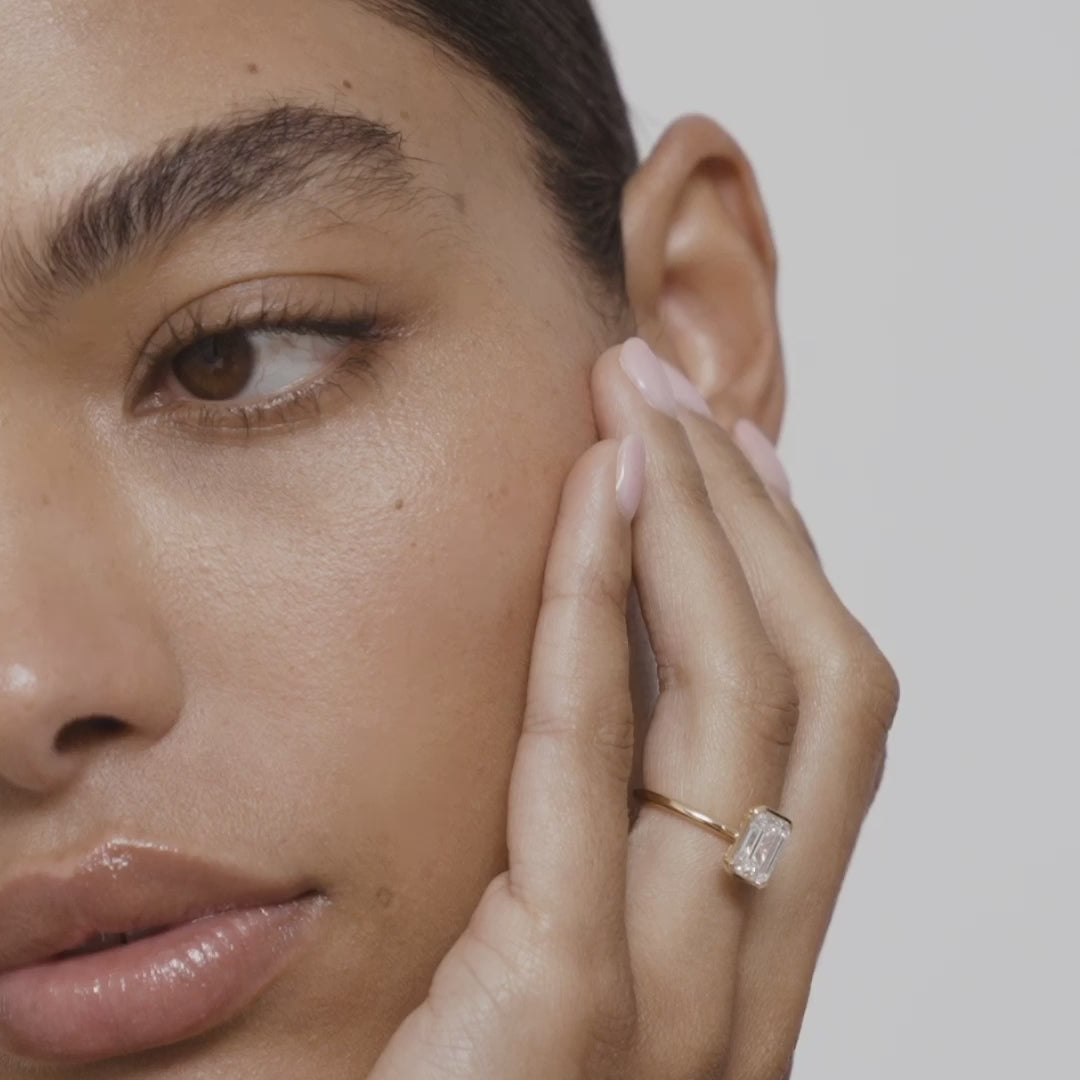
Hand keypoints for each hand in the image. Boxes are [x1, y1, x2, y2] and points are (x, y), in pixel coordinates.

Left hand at [368, 338, 899, 1079]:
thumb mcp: (562, 945)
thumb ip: (603, 825)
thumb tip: (611, 653)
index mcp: (755, 952)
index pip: (824, 724)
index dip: (794, 570)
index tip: (734, 455)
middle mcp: (751, 974)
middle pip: (820, 695)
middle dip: (756, 520)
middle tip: (679, 393)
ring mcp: (679, 1003)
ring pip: (748, 713)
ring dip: (699, 532)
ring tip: (643, 410)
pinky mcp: (565, 1010)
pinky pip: (598, 767)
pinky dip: (600, 614)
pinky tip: (589, 501)